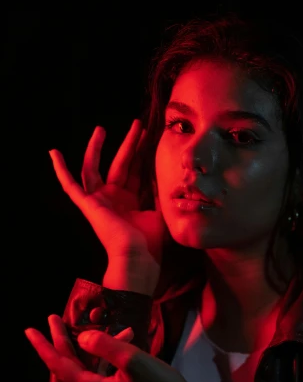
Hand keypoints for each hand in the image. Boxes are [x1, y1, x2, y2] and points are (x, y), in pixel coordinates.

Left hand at [24, 316, 227, 381]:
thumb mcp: (134, 361)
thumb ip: (105, 345)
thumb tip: (83, 336)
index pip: (60, 364)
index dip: (44, 345)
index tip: (30, 330)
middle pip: (69, 365)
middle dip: (60, 340)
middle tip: (51, 318)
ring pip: (87, 366)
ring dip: (86, 345)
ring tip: (82, 324)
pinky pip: (103, 371)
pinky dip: (107, 354)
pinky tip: (124, 336)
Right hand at [49, 120, 168, 270]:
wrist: (138, 257)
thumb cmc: (151, 242)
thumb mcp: (160, 211)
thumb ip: (161, 194)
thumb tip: (170, 177)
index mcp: (130, 202)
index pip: (134, 171)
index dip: (141, 153)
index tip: (148, 134)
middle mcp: (113, 199)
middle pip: (119, 164)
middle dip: (128, 144)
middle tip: (137, 124)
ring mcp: (99, 201)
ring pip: (93, 168)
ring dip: (96, 149)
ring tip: (101, 129)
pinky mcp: (87, 205)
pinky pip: (70, 186)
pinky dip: (60, 170)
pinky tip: (53, 152)